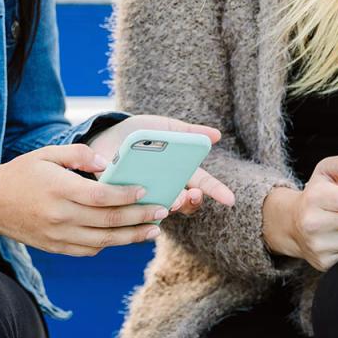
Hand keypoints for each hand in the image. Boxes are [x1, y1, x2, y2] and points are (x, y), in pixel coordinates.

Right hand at [0, 144, 170, 256]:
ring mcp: (57, 236)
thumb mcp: (47, 153)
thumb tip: (108, 164)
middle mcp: (60, 216)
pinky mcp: (55, 248)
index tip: (144, 191)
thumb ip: (79, 154)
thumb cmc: (21, 173)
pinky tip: (123, 237)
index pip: (101, 196)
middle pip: (108, 221)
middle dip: (139, 217)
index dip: (126, 195)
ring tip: (152, 230)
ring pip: (103, 241)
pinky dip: (108, 245)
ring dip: (131, 237)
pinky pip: (88, 250)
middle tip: (161, 212)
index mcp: (59, 189)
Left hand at [88, 115, 235, 214]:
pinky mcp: (118, 196)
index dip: (216, 192)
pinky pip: (125, 205)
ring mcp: (142, 195)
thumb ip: (189, 132)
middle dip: (188, 201)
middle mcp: (162, 189)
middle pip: (181, 202)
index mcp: (177, 173)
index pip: (201, 185)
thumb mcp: (166, 128)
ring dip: (165, 205)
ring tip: (169, 199)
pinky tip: (134, 191)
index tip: (229, 199)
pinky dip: (131, 201)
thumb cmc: (142, 133)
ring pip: (157, 209)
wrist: (108, 133)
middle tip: (190, 194)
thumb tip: (216, 135)